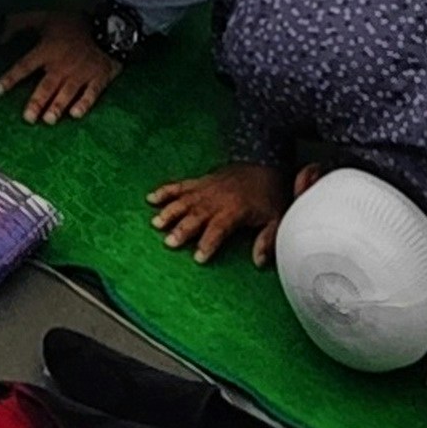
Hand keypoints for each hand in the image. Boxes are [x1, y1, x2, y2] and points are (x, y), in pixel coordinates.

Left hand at [0, 9, 125, 125]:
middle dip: (37, 102)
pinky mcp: (99, 78)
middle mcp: (62, 65)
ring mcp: (81, 73)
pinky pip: (92, 93)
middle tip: (28, 118)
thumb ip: (17, 24)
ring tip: (48, 120)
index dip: (10, 78)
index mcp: (47, 50)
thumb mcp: (43, 17)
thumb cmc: (72, 23)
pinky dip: (84, 104)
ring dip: (57, 106)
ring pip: (67, 92)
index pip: (25, 66)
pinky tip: (76, 115)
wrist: (108, 24)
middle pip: (47, 85)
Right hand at [146, 164, 283, 262]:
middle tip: (169, 243)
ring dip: (169, 212)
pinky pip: (179, 185)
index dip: (208, 244)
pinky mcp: (199, 181)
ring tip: (156, 224)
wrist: (263, 165)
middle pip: (196, 216)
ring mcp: (205, 189)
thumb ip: (266, 240)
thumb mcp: (275, 219)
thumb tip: (259, 262)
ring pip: (184, 201)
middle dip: (182, 230)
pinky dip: (165, 191)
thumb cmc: (270, 195)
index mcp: (234, 210)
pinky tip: (151, 199)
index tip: (199, 258)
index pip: (218, 229)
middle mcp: (216, 199)